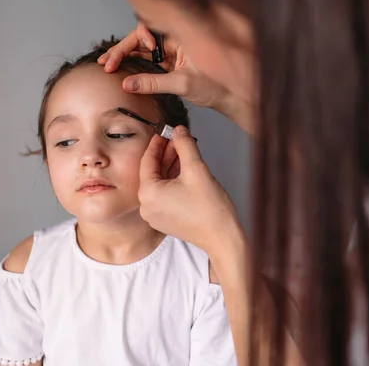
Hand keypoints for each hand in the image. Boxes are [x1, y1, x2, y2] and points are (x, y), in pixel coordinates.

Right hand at [98, 23, 254, 134]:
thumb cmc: (215, 86)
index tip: (140, 52)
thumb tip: (128, 83)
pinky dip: (132, 65)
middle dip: (123, 49)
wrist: (228, 98)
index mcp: (180, 38)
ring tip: (106, 64)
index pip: (151, 30)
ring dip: (124, 56)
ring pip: (141, 51)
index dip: (139, 39)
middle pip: (141, 39)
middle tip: (108, 63)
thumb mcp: (183, 84)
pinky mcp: (168, 65)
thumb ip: (154, 83)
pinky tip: (119, 69)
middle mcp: (173, 42)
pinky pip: (147, 62)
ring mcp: (170, 54)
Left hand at [139, 126, 243, 254]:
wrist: (222, 237)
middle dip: (166, 155)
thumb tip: (178, 130)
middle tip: (178, 140)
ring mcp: (154, 215)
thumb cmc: (210, 209)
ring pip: (158, 183)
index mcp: (148, 193)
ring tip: (184, 153)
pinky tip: (184, 171)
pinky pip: (163, 195)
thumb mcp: (196, 169)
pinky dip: (171, 182)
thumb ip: (185, 145)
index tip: (166, 132)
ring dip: (170, 167)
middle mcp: (146, 206)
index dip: (158, 143)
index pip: (147, 160)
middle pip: (152, 172)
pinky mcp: (163, 220)